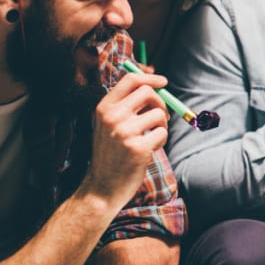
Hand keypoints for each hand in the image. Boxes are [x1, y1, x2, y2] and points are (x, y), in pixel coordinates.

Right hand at [84, 73, 169, 207]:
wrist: (101, 187)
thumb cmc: (111, 154)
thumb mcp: (109, 125)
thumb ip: (126, 106)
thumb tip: (155, 86)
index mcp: (104, 108)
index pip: (130, 80)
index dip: (150, 77)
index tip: (163, 81)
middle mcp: (112, 116)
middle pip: (148, 92)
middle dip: (160, 102)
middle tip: (161, 117)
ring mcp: (124, 132)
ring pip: (159, 114)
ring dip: (162, 126)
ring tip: (151, 138)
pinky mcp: (138, 147)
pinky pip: (162, 133)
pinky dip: (161, 141)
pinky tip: (149, 151)